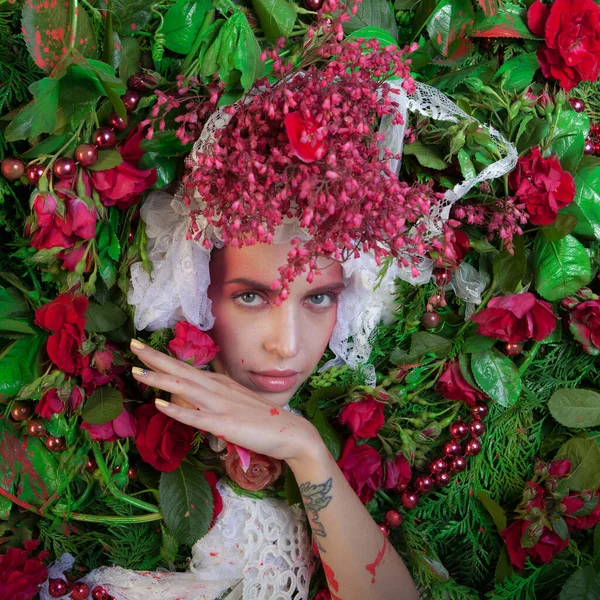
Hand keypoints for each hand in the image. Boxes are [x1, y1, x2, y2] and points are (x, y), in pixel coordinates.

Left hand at [129, 339, 323, 462]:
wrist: (290, 432)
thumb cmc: (264, 420)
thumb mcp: (237, 403)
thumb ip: (218, 399)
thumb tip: (198, 400)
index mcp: (220, 384)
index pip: (187, 369)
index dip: (164, 359)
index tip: (144, 350)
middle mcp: (218, 389)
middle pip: (181, 371)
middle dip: (155, 358)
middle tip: (132, 344)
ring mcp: (220, 405)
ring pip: (183, 388)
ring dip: (158, 378)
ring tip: (136, 370)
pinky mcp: (224, 424)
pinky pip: (195, 416)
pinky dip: (175, 409)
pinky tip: (157, 404)